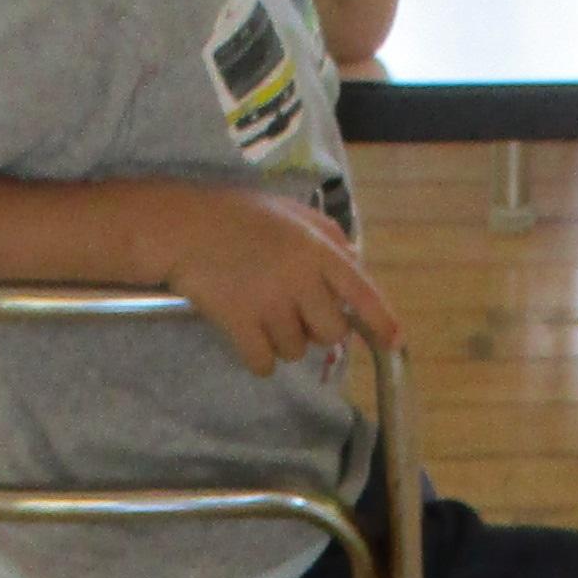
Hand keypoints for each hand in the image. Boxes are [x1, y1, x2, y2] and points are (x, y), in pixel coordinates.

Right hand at [152, 186, 398, 373]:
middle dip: (317, 329)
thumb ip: (327, 237)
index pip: (361, 290)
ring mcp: (270, 302)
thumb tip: (356, 266)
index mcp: (316, 248)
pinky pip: (265, 364)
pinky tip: (246, 335)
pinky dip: (258, 358)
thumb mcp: (291, 213)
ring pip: (297, 351)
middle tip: (293, 312)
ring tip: (260, 311)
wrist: (182, 227)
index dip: (381, 319)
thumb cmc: (237, 216)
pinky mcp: (240, 324)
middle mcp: (299, 277)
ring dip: (282, 341)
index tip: (394, 340)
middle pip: (332, 333)